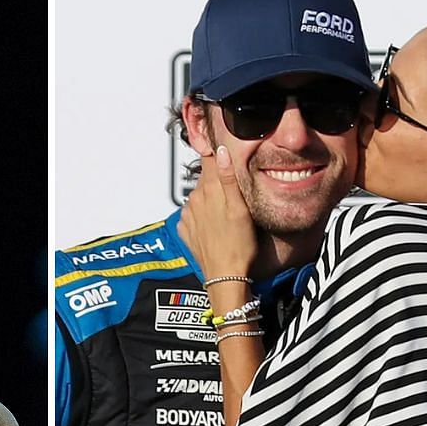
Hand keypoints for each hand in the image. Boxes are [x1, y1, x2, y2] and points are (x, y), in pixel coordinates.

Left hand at [178, 146, 257, 277]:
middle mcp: (194, 199)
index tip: (222, 149)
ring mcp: (188, 214)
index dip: (216, 153)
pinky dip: (203, 215)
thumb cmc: (239, 245)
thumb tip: (221, 151)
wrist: (225, 276)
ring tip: (227, 211)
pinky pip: (194, 214)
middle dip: (217, 180)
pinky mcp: (185, 228)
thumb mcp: (241, 208)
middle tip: (234, 192)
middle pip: (205, 178)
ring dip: (210, 198)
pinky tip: (216, 225)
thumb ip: (229, 178)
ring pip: (200, 196)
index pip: (209, 159)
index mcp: (209, 190)